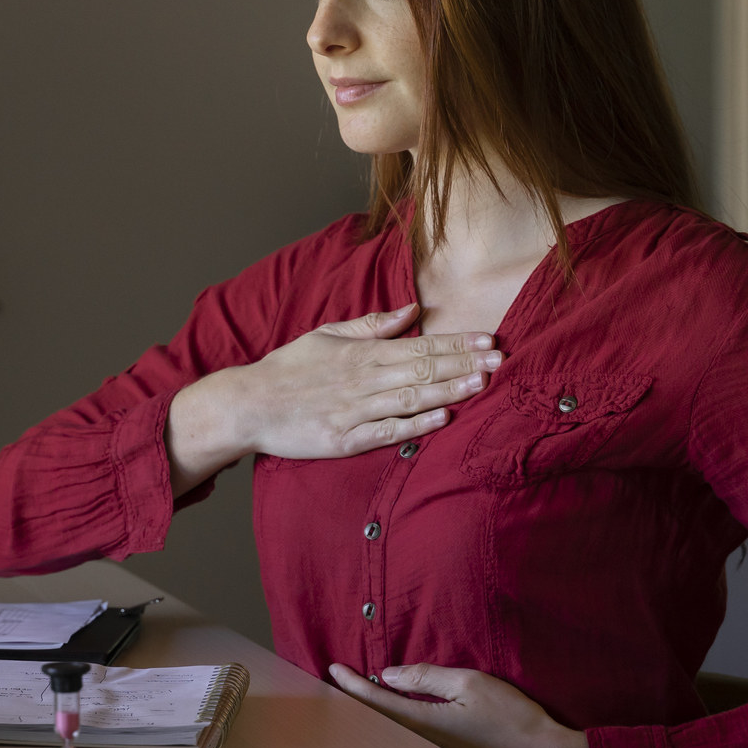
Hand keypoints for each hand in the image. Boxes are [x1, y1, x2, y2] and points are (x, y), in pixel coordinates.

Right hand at [165, 303, 499, 490]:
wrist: (248, 404)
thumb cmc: (288, 369)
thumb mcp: (327, 335)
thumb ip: (371, 324)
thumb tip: (412, 309)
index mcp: (361, 353)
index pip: (418, 345)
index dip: (456, 343)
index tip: (487, 340)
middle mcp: (362, 379)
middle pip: (421, 369)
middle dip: (463, 363)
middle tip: (500, 360)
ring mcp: (354, 409)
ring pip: (409, 397)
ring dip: (447, 388)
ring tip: (481, 383)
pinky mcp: (345, 438)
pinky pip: (387, 431)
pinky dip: (415, 424)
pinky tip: (441, 417)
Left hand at [328, 662, 598, 747]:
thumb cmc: (514, 722)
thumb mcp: (471, 685)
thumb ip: (425, 677)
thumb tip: (388, 675)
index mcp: (422, 726)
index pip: (374, 703)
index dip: (351, 685)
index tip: (333, 669)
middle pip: (375, 726)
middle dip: (354, 705)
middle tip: (336, 685)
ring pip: (390, 738)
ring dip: (374, 720)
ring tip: (357, 700)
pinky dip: (395, 732)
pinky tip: (394, 722)